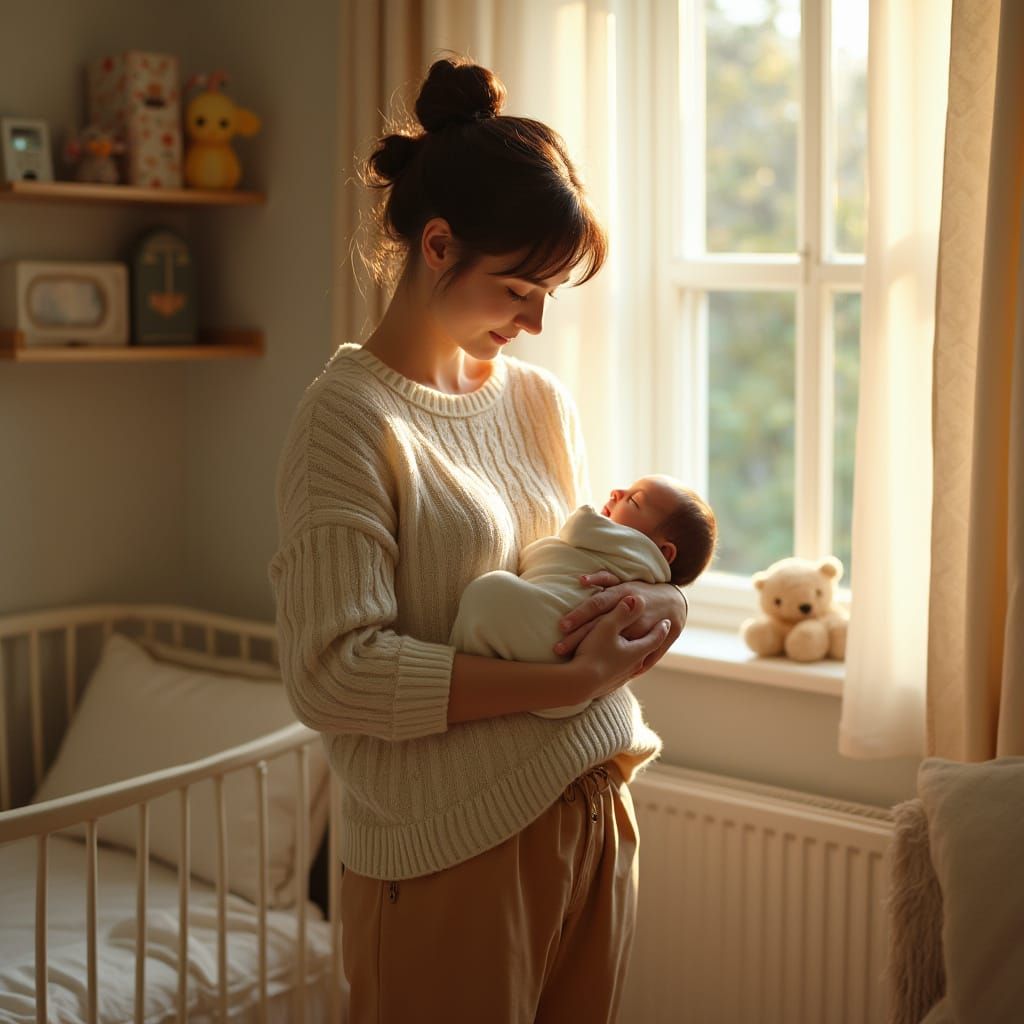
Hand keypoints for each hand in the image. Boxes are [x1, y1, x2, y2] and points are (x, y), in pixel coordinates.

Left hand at [554, 573, 686, 674]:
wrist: (674, 602)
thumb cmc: (641, 591)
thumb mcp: (623, 582)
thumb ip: (602, 579)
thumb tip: (580, 579)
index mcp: (623, 595)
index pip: (597, 604)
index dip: (579, 614)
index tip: (561, 626)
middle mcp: (633, 612)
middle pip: (602, 626)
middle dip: (579, 638)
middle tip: (559, 648)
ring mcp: (644, 629)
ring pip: (617, 644)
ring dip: (597, 657)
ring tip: (576, 668)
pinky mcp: (652, 643)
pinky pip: (636, 657)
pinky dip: (622, 667)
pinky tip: (605, 679)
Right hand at [569, 597, 671, 701]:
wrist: (577, 685)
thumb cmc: (593, 653)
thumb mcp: (607, 626)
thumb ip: (622, 612)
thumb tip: (637, 599)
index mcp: (637, 650)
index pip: (656, 637)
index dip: (662, 629)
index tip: (667, 622)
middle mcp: (633, 665)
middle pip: (646, 651)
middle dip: (649, 640)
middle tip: (654, 632)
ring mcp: (621, 677)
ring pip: (633, 663)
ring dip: (634, 653)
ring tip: (634, 647)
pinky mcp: (609, 684)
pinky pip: (619, 671)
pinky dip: (620, 664)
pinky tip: (615, 664)